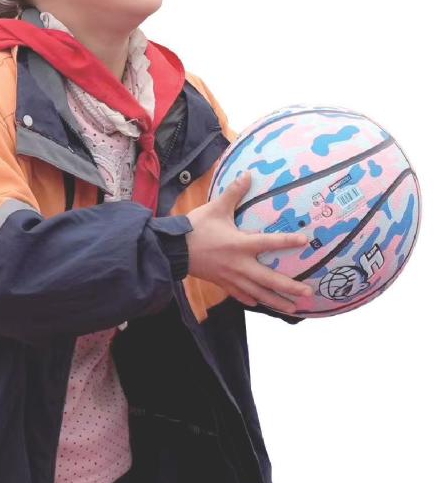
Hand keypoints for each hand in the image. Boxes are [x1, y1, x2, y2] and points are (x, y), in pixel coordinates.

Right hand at [185, 171, 312, 313]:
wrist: (173, 250)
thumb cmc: (196, 228)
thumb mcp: (215, 208)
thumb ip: (234, 193)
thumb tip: (247, 174)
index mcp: (240, 244)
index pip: (269, 243)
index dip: (288, 241)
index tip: (305, 242)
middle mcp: (239, 265)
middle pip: (269, 280)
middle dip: (290, 287)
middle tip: (309, 292)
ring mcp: (231, 277)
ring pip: (258, 293)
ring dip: (277, 301)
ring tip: (294, 308)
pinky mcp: (222, 283)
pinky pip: (241, 295)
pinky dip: (253, 300)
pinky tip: (260, 303)